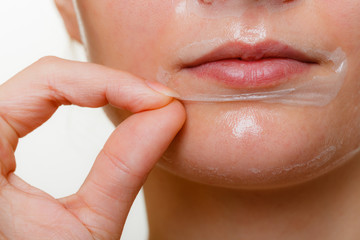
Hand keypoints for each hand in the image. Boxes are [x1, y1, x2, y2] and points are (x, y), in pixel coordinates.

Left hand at [0, 57, 185, 239]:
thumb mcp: (85, 230)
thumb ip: (125, 168)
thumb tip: (166, 116)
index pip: (45, 82)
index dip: (108, 83)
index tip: (157, 101)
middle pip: (46, 79)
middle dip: (109, 84)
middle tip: (156, 102)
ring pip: (43, 87)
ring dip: (98, 89)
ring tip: (142, 104)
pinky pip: (37, 104)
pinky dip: (79, 100)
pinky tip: (109, 106)